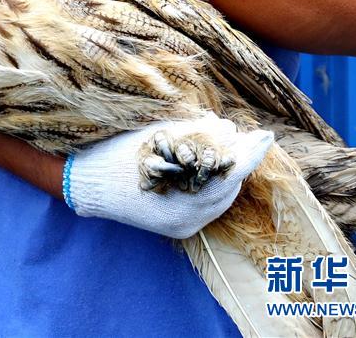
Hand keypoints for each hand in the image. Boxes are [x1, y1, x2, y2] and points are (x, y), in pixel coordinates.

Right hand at [63, 115, 273, 238]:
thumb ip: (197, 135)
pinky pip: (208, 205)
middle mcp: (188, 219)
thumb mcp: (160, 138)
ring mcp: (183, 226)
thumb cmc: (121, 153)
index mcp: (183, 198)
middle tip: (247, 136)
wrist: (88, 184)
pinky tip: (212, 165)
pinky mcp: (177, 226)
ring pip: (221, 198)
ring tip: (231, 147)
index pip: (230, 174)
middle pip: (229, 187)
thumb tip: (229, 130)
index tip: (267, 136)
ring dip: (228, 172)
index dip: (251, 154)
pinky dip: (214, 185)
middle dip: (239, 160)